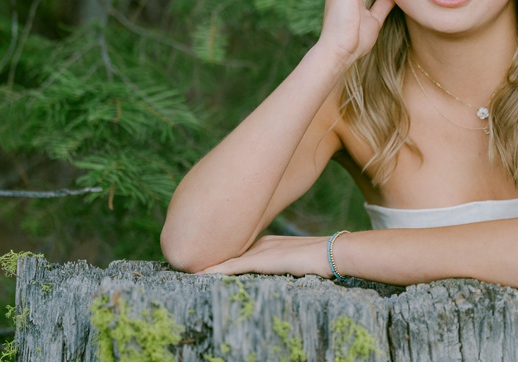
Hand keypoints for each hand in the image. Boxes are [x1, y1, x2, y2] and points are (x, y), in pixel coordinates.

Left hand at [197, 235, 333, 278]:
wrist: (334, 252)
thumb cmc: (322, 257)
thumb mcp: (297, 258)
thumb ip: (282, 262)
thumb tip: (278, 269)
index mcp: (266, 242)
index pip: (237, 247)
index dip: (219, 252)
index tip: (202, 252)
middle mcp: (260, 243)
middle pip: (227, 250)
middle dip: (208, 254)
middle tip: (184, 257)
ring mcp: (261, 251)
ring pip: (227, 258)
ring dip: (208, 264)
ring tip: (185, 267)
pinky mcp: (263, 261)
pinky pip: (234, 267)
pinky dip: (216, 271)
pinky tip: (201, 274)